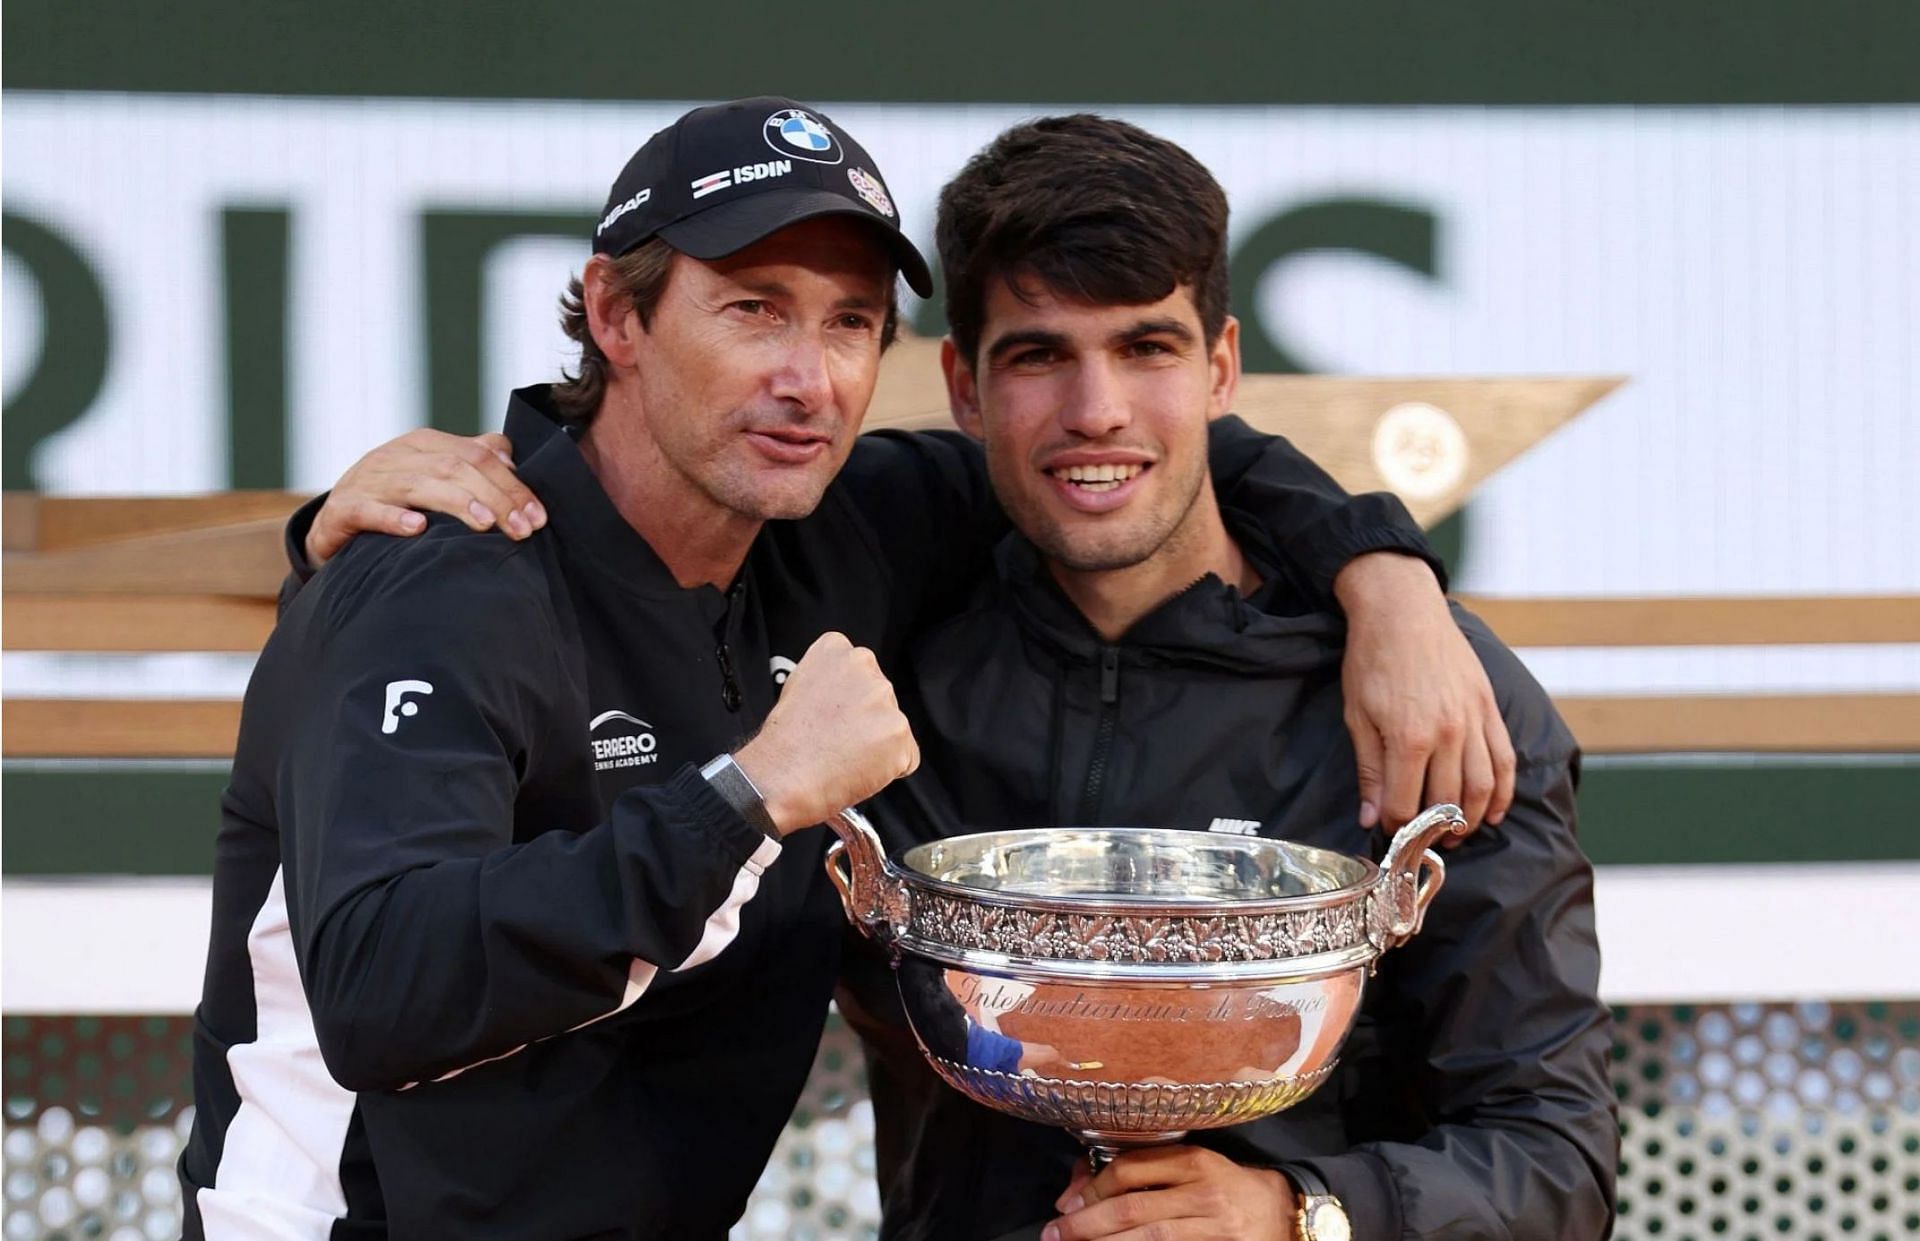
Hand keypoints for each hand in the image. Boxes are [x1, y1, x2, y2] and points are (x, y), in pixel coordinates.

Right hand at [305, 429, 546, 566]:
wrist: (334, 521)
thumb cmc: (395, 499)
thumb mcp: (433, 475)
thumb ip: (471, 463)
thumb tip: (512, 461)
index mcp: (424, 444)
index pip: (478, 455)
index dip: (512, 485)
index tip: (538, 517)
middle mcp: (397, 455)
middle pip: (455, 468)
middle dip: (495, 498)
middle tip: (522, 530)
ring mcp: (369, 480)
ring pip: (418, 485)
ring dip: (456, 503)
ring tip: (485, 524)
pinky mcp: (345, 508)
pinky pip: (369, 510)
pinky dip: (394, 518)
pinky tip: (418, 529)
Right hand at [732, 632, 917, 835]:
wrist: (782, 777)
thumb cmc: (784, 743)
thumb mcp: (797, 688)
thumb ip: (831, 682)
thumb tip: (847, 696)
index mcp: (836, 650)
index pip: (860, 670)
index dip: (847, 699)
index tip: (833, 713)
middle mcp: (864, 666)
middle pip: (881, 697)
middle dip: (866, 720)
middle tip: (837, 738)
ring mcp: (884, 699)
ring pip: (894, 726)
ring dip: (878, 744)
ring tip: (844, 755)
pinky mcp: (899, 732)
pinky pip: (906, 757)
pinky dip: (889, 769)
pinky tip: (859, 768)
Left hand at [1044, 1146, 1294, 1240]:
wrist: (1283, 1213)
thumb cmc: (1227, 1185)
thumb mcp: (1191, 1165)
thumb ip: (1143, 1169)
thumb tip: (1078, 1186)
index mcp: (1193, 1161)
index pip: (1130, 1170)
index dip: (1092, 1187)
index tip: (1066, 1203)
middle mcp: (1204, 1192)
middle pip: (1133, 1209)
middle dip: (1086, 1223)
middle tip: (1055, 1233)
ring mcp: (1214, 1227)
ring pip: (1149, 1238)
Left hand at [1334, 552, 1514, 834]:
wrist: (1402, 611)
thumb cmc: (1373, 661)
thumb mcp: (1357, 716)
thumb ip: (1369, 771)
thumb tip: (1370, 819)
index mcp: (1409, 739)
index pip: (1406, 805)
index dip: (1395, 826)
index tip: (1388, 830)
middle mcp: (1448, 735)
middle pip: (1447, 802)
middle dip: (1434, 830)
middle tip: (1424, 840)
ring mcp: (1474, 721)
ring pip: (1482, 788)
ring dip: (1470, 819)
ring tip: (1455, 833)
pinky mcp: (1489, 708)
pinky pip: (1505, 760)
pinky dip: (1502, 792)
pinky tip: (1492, 811)